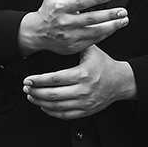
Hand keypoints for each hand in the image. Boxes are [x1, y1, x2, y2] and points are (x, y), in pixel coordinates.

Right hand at [18, 0, 127, 55]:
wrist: (37, 33)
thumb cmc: (47, 11)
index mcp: (61, 7)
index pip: (80, 2)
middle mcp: (66, 22)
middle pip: (90, 18)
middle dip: (109, 15)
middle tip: (122, 11)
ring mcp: (71, 35)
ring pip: (94, 31)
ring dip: (111, 26)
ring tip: (123, 20)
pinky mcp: (74, 45)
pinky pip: (93, 40)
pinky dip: (105, 35)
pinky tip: (113, 29)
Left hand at [22, 44, 136, 118]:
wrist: (121, 82)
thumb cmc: (105, 66)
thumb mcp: (92, 51)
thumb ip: (76, 43)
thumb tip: (63, 31)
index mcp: (82, 74)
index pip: (54, 79)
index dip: (38, 80)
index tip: (28, 80)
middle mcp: (83, 90)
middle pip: (52, 95)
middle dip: (35, 92)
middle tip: (26, 88)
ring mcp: (84, 103)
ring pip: (56, 106)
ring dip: (40, 102)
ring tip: (31, 96)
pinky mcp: (86, 111)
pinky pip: (65, 115)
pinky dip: (52, 112)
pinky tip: (44, 106)